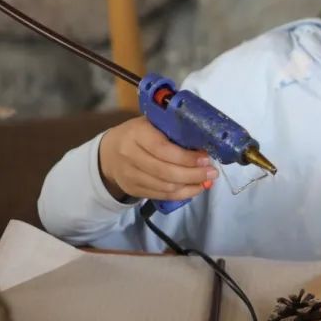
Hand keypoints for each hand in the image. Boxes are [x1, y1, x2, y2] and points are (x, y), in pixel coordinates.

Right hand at [98, 116, 216, 201]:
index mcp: (137, 134)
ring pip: (165, 187)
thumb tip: (205, 144)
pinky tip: (195, 188)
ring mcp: (130, 175)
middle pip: (166, 172)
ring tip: (207, 180)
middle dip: (194, 174)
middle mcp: (130, 155)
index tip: (206, 158)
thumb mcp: (152, 125)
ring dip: (191, 186)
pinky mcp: (133, 189)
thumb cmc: (138, 134)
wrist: (108, 153)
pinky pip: (162, 195)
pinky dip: (182, 194)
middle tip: (212, 172)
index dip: (187, 157)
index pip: (163, 149)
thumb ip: (173, 131)